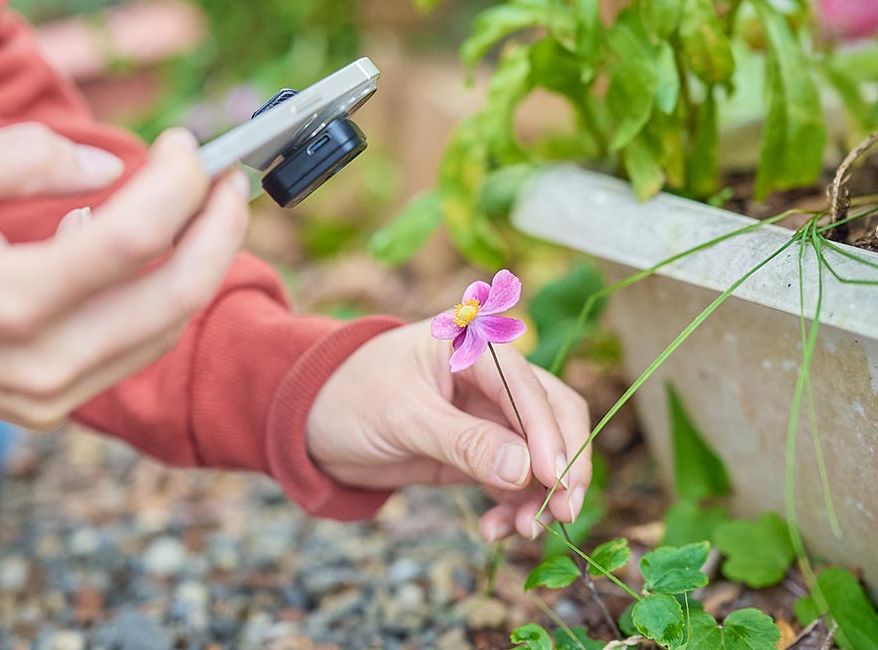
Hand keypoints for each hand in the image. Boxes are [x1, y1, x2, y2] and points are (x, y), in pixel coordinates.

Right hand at [0, 123, 248, 429]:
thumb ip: (25, 156)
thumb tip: (111, 166)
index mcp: (8, 299)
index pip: (134, 239)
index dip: (177, 184)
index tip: (184, 144)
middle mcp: (42, 360)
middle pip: (177, 295)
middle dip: (221, 228)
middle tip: (230, 180)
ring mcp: (55, 393)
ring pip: (169, 327)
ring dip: (204, 262)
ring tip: (206, 208)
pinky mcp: (60, 406)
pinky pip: (141, 348)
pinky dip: (164, 297)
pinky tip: (155, 254)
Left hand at [308, 320, 591, 540]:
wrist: (313, 422)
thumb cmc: (350, 397)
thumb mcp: (404, 417)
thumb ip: (463, 441)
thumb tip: (525, 471)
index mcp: (474, 345)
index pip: (528, 387)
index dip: (549, 432)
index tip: (554, 479)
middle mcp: (492, 377)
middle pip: (553, 415)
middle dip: (562, 465)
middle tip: (564, 513)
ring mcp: (489, 415)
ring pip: (540, 453)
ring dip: (540, 495)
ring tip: (524, 532)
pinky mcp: (481, 450)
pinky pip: (516, 480)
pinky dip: (515, 507)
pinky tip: (496, 530)